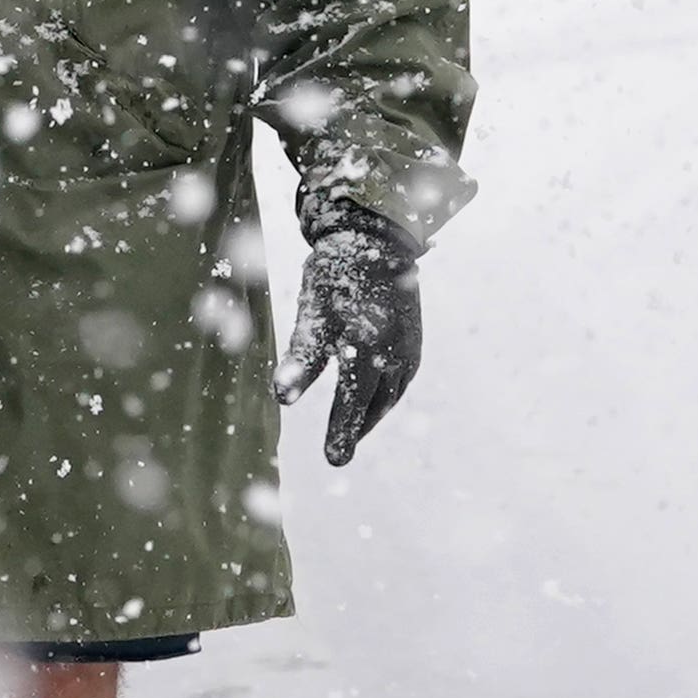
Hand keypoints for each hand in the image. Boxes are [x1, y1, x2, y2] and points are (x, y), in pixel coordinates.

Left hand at [274, 211, 422, 465]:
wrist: (376, 237)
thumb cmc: (336, 273)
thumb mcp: (312, 312)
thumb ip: (301, 358)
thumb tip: (282, 397)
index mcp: (367, 344)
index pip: (352, 401)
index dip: (342, 430)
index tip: (333, 460)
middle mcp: (394, 351)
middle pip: (374, 403)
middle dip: (355, 430)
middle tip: (338, 455)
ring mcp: (409, 347)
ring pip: (390, 394)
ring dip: (371, 414)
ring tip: (353, 430)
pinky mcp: (414, 342)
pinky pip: (401, 380)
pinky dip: (385, 395)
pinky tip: (372, 399)